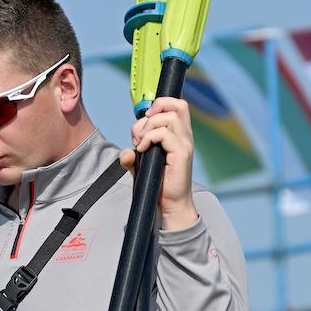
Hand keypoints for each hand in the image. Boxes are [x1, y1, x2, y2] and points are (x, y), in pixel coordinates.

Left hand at [119, 97, 199, 230]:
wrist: (170, 206)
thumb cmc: (158, 186)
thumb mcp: (141, 167)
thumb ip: (132, 157)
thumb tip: (125, 153)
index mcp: (179, 135)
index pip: (177, 105)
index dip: (159, 105)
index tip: (144, 122)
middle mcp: (185, 136)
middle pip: (177, 104)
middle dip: (153, 112)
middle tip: (141, 132)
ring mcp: (185, 144)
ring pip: (169, 117)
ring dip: (148, 127)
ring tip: (141, 143)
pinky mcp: (181, 153)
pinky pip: (163, 134)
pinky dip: (148, 138)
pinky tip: (142, 150)